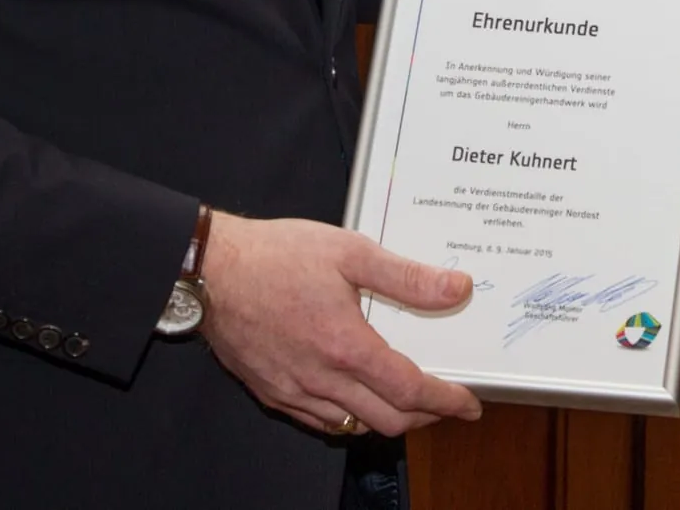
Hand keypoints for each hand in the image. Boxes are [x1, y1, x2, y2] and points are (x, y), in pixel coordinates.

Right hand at [197, 213, 483, 436]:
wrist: (210, 269)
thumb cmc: (274, 256)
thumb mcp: (350, 252)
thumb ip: (407, 277)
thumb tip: (456, 288)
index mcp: (346, 346)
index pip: (410, 390)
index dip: (446, 401)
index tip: (468, 404)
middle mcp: (321, 379)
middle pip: (387, 420)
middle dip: (424, 416)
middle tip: (443, 402)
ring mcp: (293, 392)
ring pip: (352, 426)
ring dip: (386, 418)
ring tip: (404, 398)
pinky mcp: (271, 392)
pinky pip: (318, 422)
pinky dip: (347, 418)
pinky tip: (354, 397)